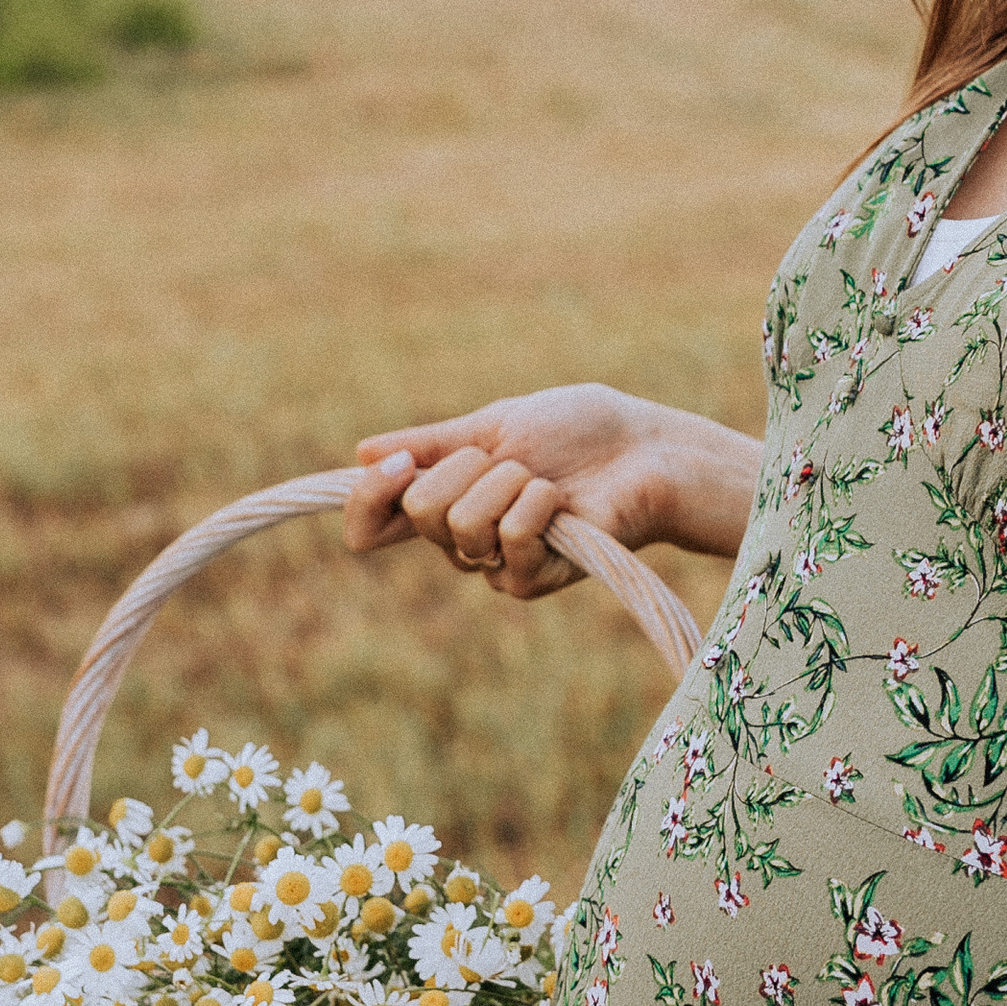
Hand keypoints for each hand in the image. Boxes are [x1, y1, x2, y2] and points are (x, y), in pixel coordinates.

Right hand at [344, 386, 753, 598]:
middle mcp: (461, 541)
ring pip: (462, 525)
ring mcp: (495, 565)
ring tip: (546, 480)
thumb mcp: (494, 424)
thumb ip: (431, 443)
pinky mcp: (532, 581)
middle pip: (417, 513)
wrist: (645, 449)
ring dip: (509, 482)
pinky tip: (565, 502)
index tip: (395, 463)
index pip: (372, 526)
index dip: (366, 499)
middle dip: (467, 468)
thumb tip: (361, 451)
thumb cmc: (578, 432)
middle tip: (515, 460)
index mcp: (444, 500)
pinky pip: (509, 539)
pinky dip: (539, 504)